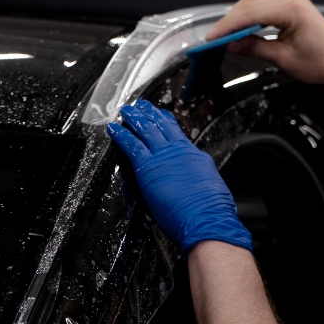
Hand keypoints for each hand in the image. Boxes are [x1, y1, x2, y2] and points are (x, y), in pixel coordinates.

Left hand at [107, 100, 251, 253]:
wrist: (205, 218)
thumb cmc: (210, 211)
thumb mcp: (210, 187)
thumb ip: (198, 178)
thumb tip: (197, 180)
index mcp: (194, 156)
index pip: (178, 134)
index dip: (168, 122)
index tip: (162, 115)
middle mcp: (179, 151)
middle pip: (162, 126)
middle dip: (150, 113)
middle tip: (141, 105)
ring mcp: (163, 157)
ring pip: (146, 130)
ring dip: (134, 118)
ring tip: (126, 110)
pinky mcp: (147, 167)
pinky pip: (131, 145)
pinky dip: (121, 135)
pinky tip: (113, 128)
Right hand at [207, 0, 323, 89]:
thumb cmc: (322, 63)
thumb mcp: (283, 59)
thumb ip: (254, 48)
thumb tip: (232, 45)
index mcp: (292, 10)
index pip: (250, 13)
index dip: (227, 26)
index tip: (213, 37)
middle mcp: (292, 0)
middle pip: (250, 4)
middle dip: (230, 21)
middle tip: (214, 39)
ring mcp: (292, 1)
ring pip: (254, 3)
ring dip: (238, 18)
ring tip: (225, 35)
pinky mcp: (291, 7)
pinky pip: (264, 6)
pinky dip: (249, 17)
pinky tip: (241, 29)